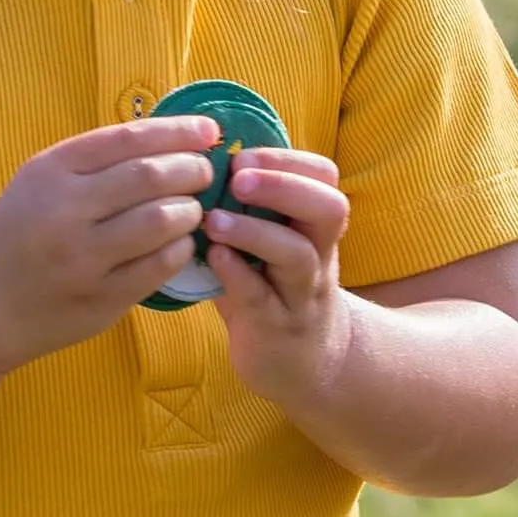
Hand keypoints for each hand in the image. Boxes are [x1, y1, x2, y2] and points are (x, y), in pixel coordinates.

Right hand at [0, 116, 220, 372]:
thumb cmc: (18, 233)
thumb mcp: (40, 182)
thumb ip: (95, 162)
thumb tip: (171, 140)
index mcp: (51, 171)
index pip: (128, 138)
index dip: (177, 131)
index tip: (208, 130)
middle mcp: (65, 210)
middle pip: (151, 177)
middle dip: (191, 169)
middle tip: (204, 172)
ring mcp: (83, 258)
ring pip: (161, 221)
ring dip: (189, 210)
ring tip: (191, 209)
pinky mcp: (101, 298)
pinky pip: (159, 266)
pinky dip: (180, 249)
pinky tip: (179, 243)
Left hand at [203, 149, 353, 404]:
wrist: (301, 361)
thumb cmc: (270, 285)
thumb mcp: (268, 240)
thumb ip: (242, 206)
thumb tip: (189, 157)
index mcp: (314, 224)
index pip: (324, 177)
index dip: (289, 160)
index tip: (243, 155)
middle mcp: (318, 254)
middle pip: (328, 209)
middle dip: (283, 186)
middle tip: (238, 177)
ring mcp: (300, 293)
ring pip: (298, 255)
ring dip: (255, 231)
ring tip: (214, 220)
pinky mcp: (276, 328)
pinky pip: (261, 299)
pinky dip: (236, 275)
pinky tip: (212, 258)